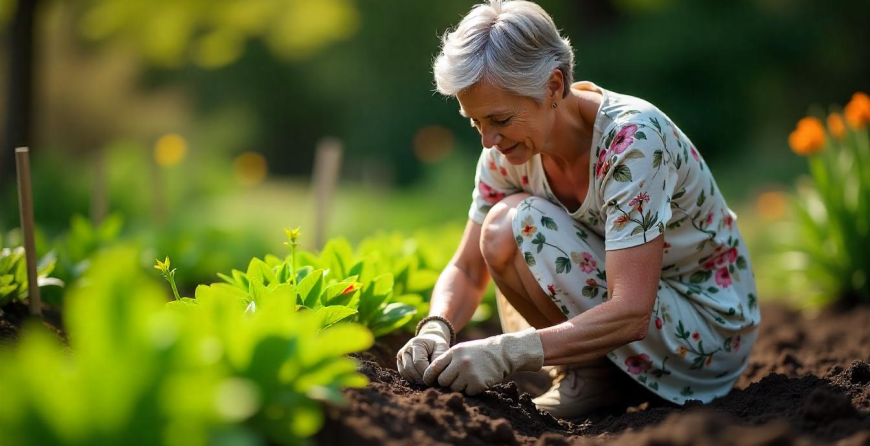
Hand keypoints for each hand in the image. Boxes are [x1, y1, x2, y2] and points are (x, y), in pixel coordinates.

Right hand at [396, 320, 450, 383]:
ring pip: (405, 372)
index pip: (418, 362)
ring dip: (416, 379)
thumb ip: (439, 357)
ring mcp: (401, 355)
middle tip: (431, 382)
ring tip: (426, 380)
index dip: (426, 372)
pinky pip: (403, 374)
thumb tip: (435, 372)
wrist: (429, 340)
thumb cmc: (436, 345)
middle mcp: (405, 349)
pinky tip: (420, 379)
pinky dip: (411, 379)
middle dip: (421, 378)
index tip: (435, 377)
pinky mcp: (399, 361)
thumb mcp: (441, 347)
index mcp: (415, 344)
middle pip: (410, 368)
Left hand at [422, 327, 543, 394]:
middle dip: (447, 383)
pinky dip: (472, 390)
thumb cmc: (479, 352)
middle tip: (456, 379)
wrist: (503, 353)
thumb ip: (447, 360)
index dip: (429, 377)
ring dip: (460, 387)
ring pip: (454, 389)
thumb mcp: (462, 349)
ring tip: (469, 378)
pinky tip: (478, 381)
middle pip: (443, 381)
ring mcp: (469, 373)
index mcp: (454, 352)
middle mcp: (460, 362)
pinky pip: (468, 393)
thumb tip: (431, 377)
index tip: (429, 381)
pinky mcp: (478, 383)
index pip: (433, 367)